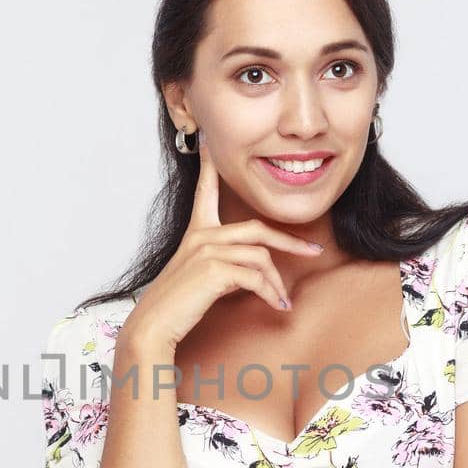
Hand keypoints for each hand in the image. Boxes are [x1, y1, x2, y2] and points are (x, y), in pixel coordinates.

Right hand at [121, 129, 325, 352]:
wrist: (154, 324)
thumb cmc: (176, 304)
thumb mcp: (198, 274)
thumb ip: (221, 262)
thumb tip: (252, 269)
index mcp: (196, 232)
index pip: (205, 191)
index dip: (209, 166)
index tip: (208, 143)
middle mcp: (202, 236)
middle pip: (258, 229)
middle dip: (290, 242)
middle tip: (313, 251)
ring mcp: (207, 251)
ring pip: (261, 257)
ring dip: (277, 282)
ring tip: (282, 300)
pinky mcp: (214, 270)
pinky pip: (255, 278)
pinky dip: (269, 293)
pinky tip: (275, 305)